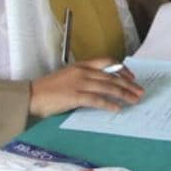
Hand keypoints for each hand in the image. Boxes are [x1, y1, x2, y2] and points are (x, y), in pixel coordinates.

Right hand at [29, 58, 144, 117]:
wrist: (31, 96)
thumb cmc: (49, 89)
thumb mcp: (69, 77)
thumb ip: (85, 78)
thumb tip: (103, 86)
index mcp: (82, 65)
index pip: (108, 62)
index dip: (122, 69)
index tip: (132, 77)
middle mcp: (83, 72)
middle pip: (112, 76)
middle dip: (129, 84)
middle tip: (140, 91)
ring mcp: (79, 83)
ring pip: (108, 87)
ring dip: (124, 94)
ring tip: (134, 100)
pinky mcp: (75, 96)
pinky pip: (97, 100)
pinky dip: (109, 104)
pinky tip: (118, 109)